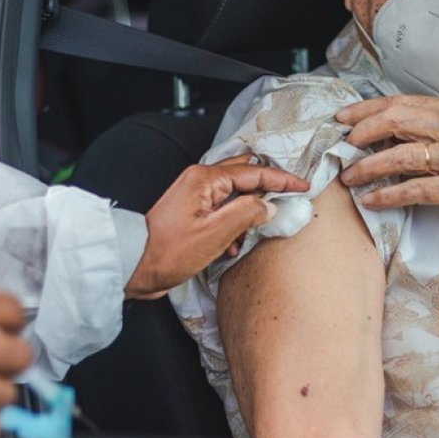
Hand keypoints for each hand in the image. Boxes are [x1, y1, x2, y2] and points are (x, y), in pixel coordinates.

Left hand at [126, 155, 309, 298]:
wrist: (135, 265)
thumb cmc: (169, 251)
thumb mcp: (215, 233)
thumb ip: (247, 214)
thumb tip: (269, 205)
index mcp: (206, 179)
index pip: (255, 172)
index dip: (282, 179)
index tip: (303, 186)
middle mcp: (200, 180)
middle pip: (245, 175)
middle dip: (267, 189)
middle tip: (288, 200)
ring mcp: (195, 195)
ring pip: (235, 194)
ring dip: (248, 212)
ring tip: (250, 234)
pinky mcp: (192, 211)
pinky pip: (223, 209)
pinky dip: (233, 224)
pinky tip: (231, 245)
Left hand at [336, 95, 438, 247]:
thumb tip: (393, 135)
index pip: (403, 102)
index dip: (368, 108)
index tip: (343, 118)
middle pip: (397, 120)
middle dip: (361, 132)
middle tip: (341, 146)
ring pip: (401, 155)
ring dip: (367, 167)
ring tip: (348, 177)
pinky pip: (416, 189)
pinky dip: (388, 195)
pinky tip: (372, 200)